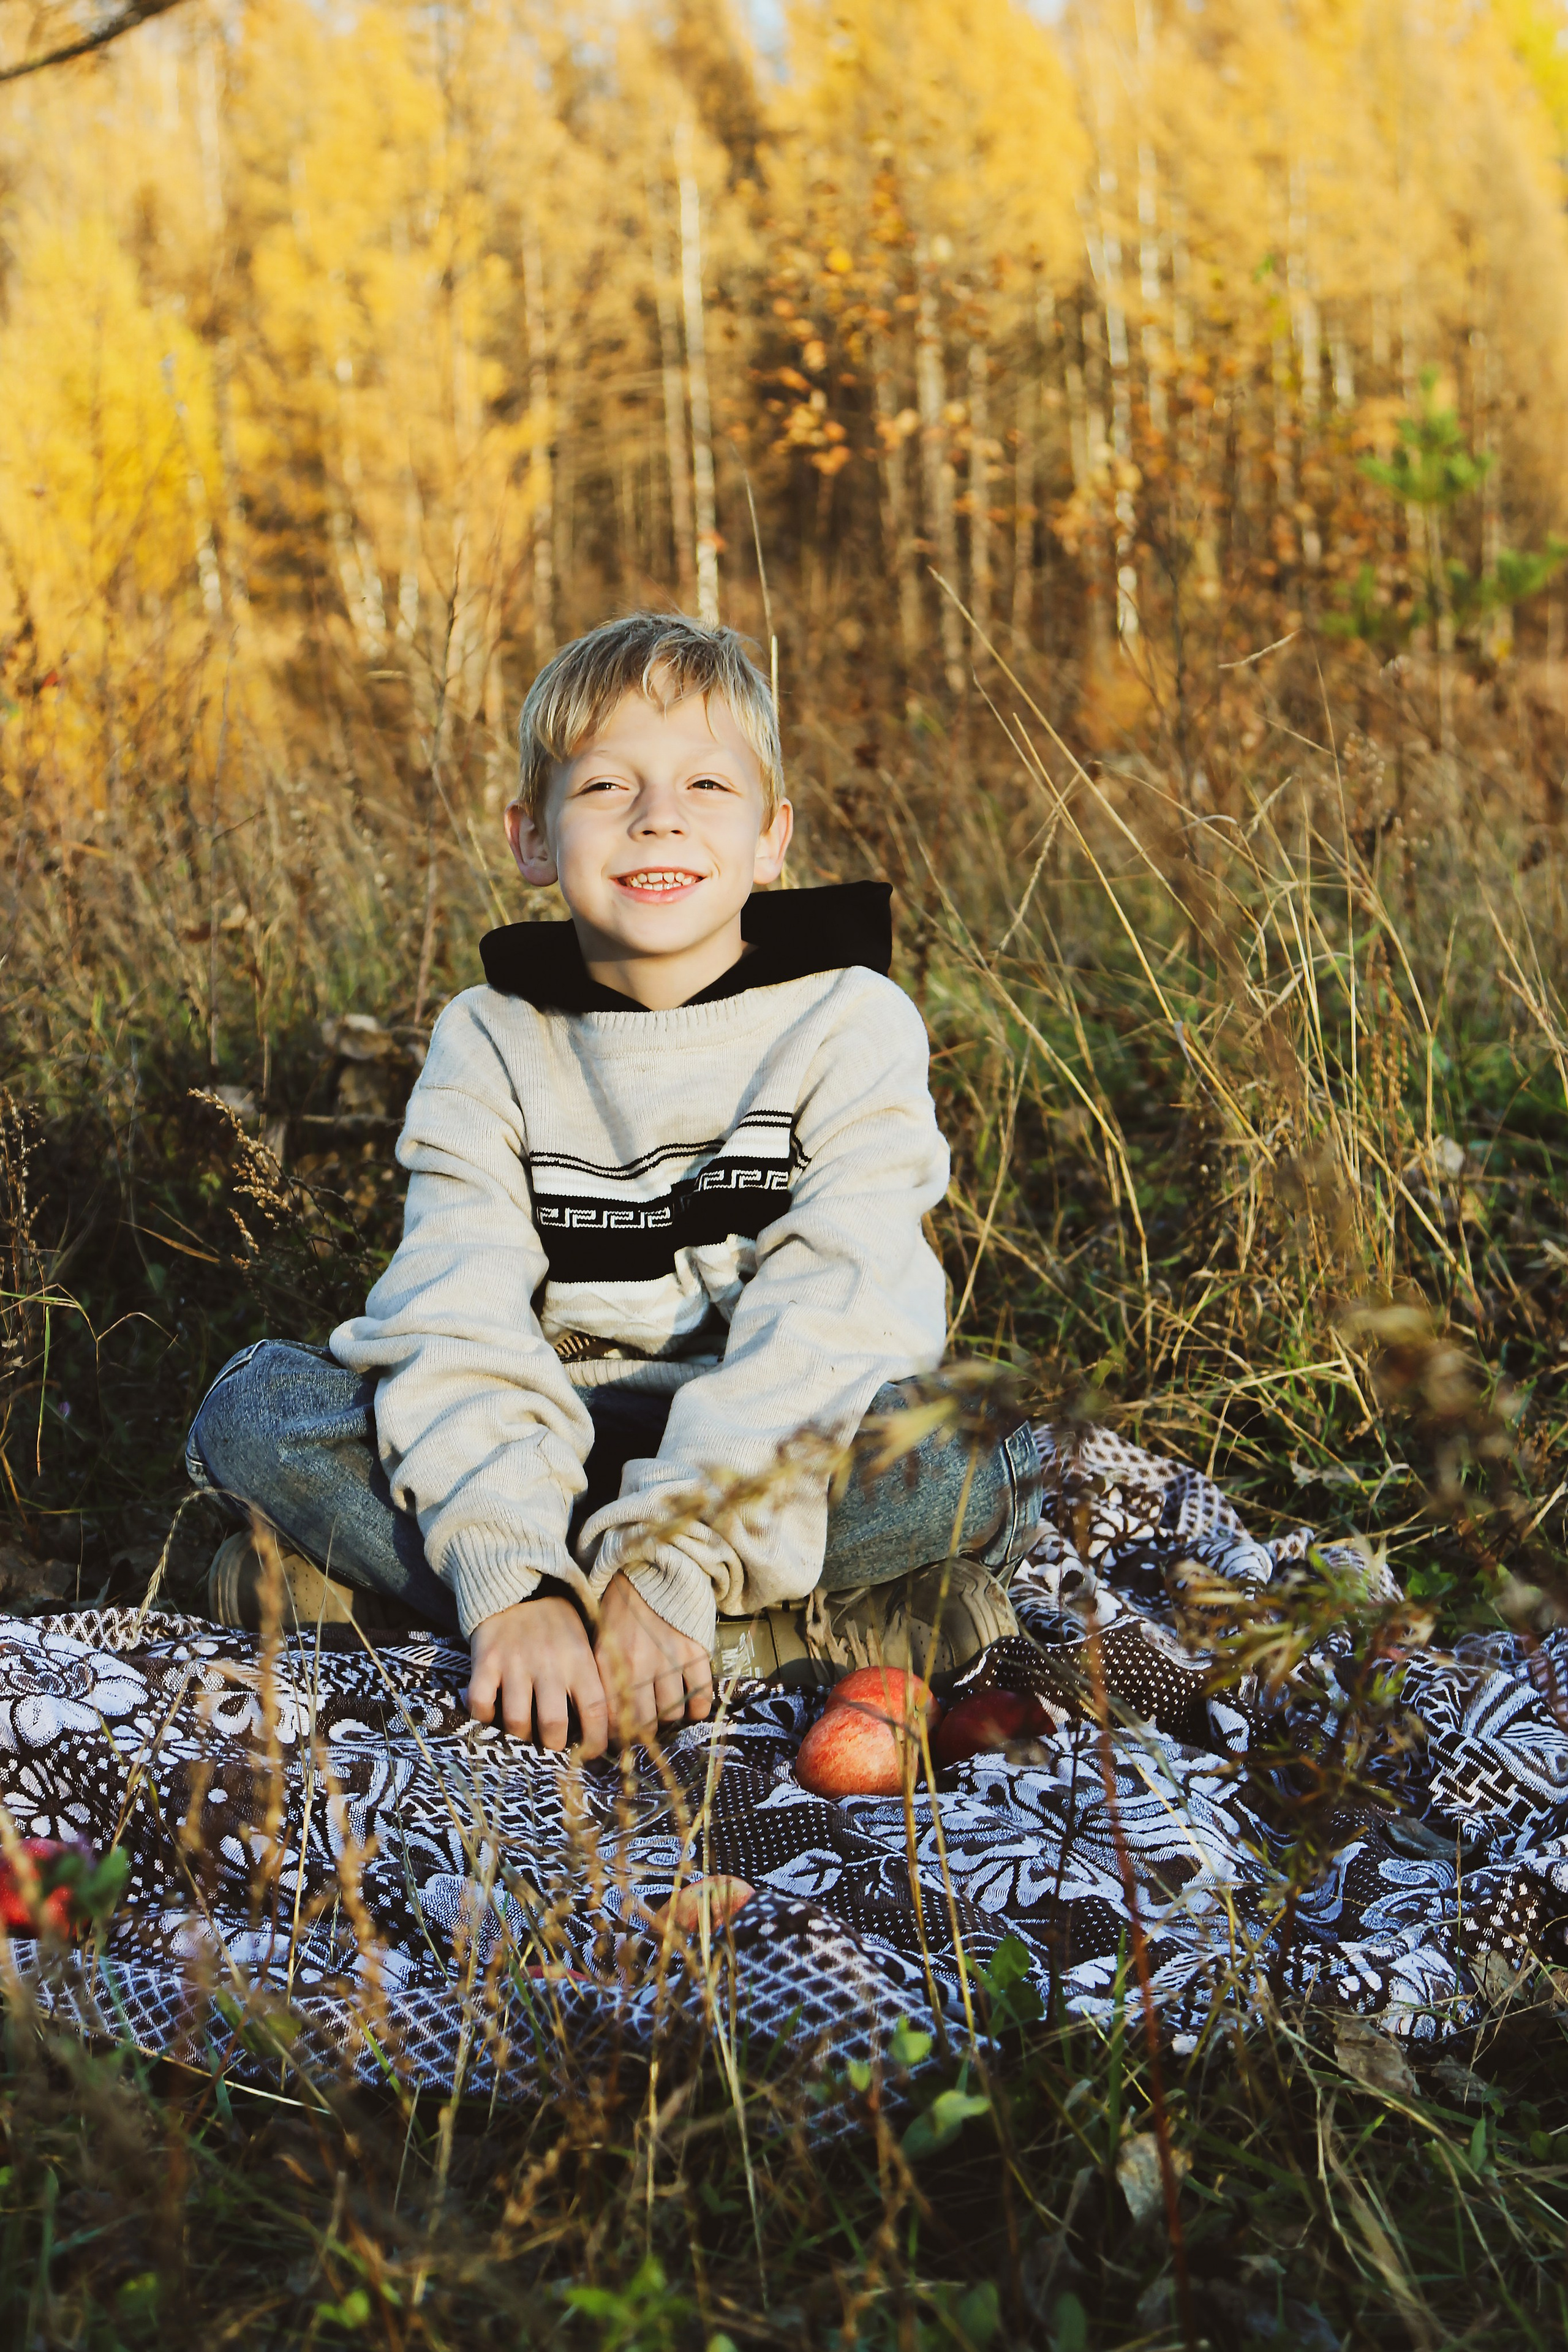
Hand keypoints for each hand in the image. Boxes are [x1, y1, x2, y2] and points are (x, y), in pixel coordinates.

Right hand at [465, 1595, 609, 1758]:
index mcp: (580, 1659)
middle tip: (551, 1747)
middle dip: (553, 1748)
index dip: (595, 1742)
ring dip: (520, 1739)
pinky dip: (485, 1720)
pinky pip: (481, 1705)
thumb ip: (593, 1676)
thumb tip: (606, 1723)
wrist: (517, 1583)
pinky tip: (493, 1718)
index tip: (591, 1753)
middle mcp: (549, 1663)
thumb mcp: (585, 1639)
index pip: (596, 1711)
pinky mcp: (485, 1661)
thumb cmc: (556, 1621)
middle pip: (553, 1726)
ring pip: (517, 1722)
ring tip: (524, 1737)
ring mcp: (514, 1663)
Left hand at [595, 1573, 712, 1746]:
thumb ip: (601, 1675)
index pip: (610, 1718)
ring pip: (672, 1712)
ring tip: (668, 1709)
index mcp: (609, 1664)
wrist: (650, 1567)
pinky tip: (692, 1706)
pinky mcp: (694, 1651)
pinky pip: (700, 1694)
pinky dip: (698, 1707)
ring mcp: (668, 1659)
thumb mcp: (599, 1639)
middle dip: (645, 1732)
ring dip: (670, 1716)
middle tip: (647, 1726)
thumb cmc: (620, 1606)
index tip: (620, 1737)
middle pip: (644, 1723)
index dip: (616, 1736)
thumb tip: (602, 1716)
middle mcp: (637, 1666)